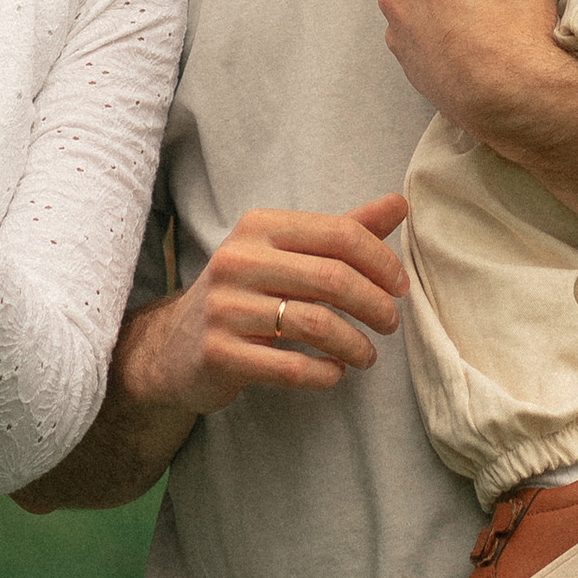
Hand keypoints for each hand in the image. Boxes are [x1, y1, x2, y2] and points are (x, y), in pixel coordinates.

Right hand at [119, 198, 408, 417]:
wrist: (176, 345)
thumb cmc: (247, 292)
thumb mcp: (288, 254)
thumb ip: (343, 231)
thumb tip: (399, 204)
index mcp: (259, 226)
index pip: (338, 234)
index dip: (380, 261)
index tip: (400, 287)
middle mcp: (239, 259)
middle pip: (331, 278)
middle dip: (375, 304)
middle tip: (391, 324)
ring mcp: (225, 307)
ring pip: (314, 324)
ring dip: (355, 344)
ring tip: (368, 356)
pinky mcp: (219, 353)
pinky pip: (290, 367)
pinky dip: (325, 374)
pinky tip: (335, 373)